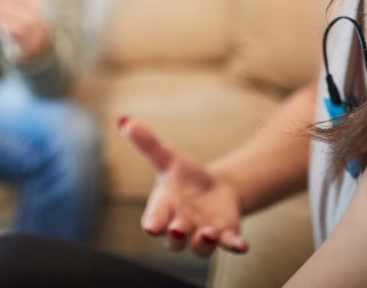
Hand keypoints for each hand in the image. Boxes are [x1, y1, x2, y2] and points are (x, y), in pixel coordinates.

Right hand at [120, 116, 248, 256]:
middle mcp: (180, 227)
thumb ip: (147, 143)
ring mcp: (202, 234)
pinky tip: (241, 245)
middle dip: (175, 236)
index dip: (152, 225)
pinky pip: (228, 245)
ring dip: (203, 242)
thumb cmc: (185, 176)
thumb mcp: (168, 157)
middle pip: (173, 241)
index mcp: (163, 209)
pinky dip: (234, 246)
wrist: (216, 188)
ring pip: (199, 247)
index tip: (151, 228)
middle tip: (178, 229)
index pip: (154, 220)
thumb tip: (124, 119)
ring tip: (209, 232)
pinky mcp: (225, 235)